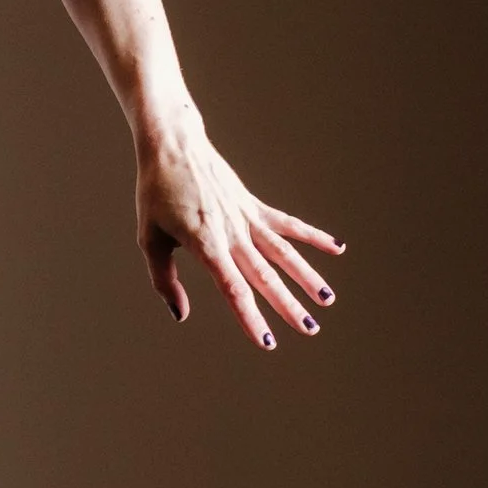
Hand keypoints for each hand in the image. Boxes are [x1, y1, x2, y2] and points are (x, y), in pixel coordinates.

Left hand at [137, 120, 343, 349]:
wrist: (173, 146)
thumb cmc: (156, 194)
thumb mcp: (150, 239)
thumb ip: (164, 280)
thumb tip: (181, 315)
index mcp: (205, 243)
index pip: (233, 289)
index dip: (251, 317)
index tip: (267, 342)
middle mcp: (232, 232)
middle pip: (266, 276)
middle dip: (289, 306)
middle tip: (310, 329)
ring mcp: (246, 217)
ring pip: (283, 252)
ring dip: (307, 276)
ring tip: (328, 300)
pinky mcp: (253, 205)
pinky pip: (287, 223)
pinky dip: (312, 236)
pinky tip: (337, 248)